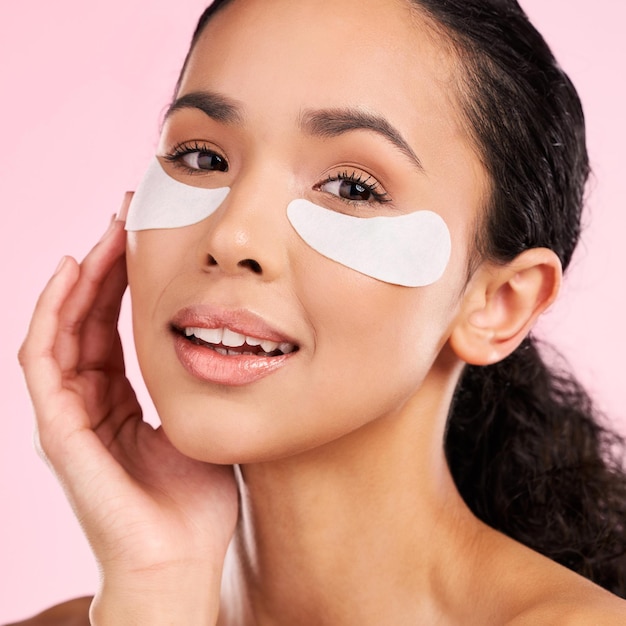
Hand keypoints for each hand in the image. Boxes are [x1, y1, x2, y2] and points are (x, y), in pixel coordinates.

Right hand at [18, 196, 237, 622]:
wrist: (181, 561)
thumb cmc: (198, 501)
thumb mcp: (205, 424)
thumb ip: (201, 385)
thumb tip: (233, 340)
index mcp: (123, 401)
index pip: (113, 327)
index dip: (123, 282)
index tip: (144, 238)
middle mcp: (92, 402)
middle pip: (86, 319)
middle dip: (101, 267)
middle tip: (124, 218)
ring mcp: (71, 415)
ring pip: (62, 329)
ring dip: (79, 278)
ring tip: (103, 234)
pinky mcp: (60, 430)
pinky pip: (43, 359)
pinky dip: (51, 313)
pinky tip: (70, 273)